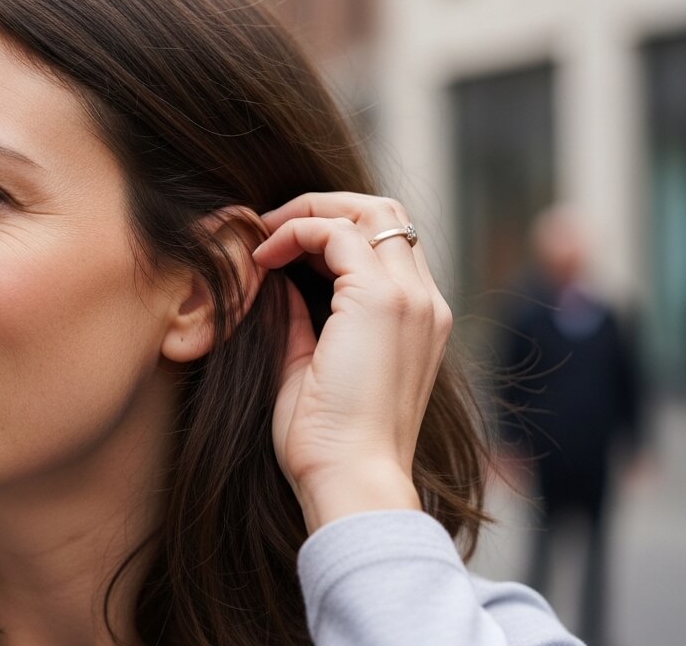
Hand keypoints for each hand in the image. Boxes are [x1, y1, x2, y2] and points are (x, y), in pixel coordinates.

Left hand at [253, 192, 452, 532]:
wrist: (351, 480)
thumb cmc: (327, 441)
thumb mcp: (310, 365)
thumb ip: (303, 318)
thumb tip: (277, 281)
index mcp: (417, 320)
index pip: (385, 243)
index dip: (330, 231)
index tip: (276, 249)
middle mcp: (424, 302)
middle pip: (385, 213)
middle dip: (324, 206)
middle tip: (269, 226)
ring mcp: (410, 299)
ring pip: (370, 211)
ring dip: (310, 212)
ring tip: (264, 236)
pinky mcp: (382, 301)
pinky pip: (338, 234)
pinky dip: (297, 232)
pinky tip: (263, 258)